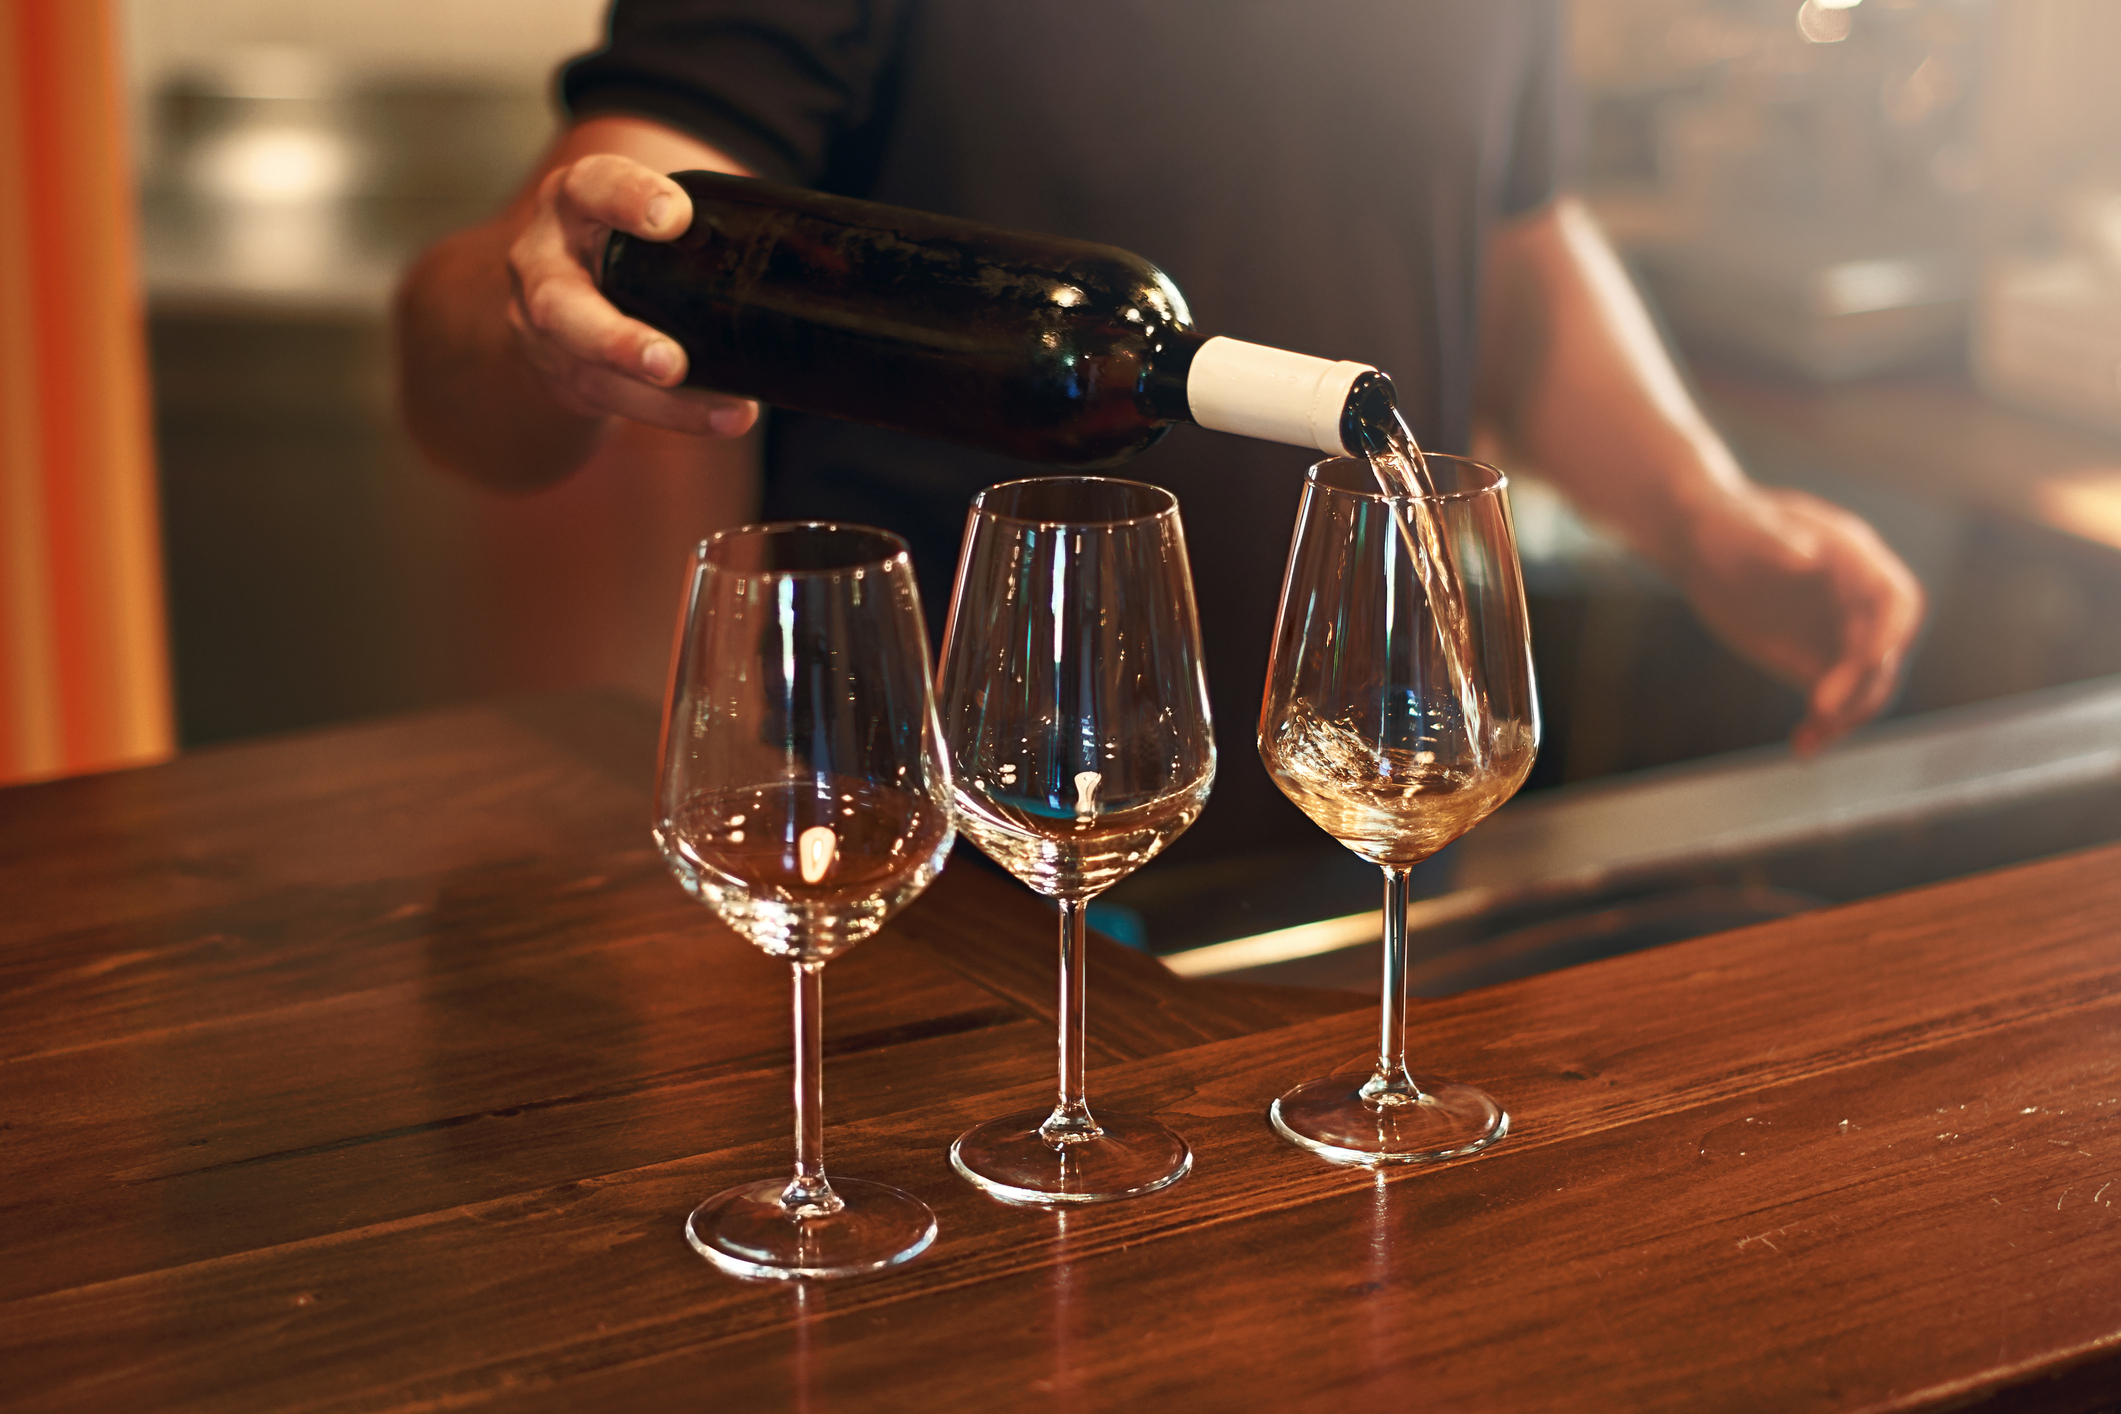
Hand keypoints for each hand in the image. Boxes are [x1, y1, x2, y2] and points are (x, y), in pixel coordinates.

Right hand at [506, 154, 758, 436]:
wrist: (558, 298)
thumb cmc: (623, 246)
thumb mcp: (638, 218)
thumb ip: (691, 227)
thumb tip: (805, 251)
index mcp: (574, 203)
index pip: (592, 187)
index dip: (628, 198)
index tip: (676, 216)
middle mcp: (545, 262)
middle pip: (560, 305)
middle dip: (616, 340)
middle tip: (670, 362)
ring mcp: (544, 328)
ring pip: (593, 373)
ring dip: (662, 401)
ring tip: (728, 412)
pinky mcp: (565, 375)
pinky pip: (616, 403)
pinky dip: (674, 415)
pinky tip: (722, 419)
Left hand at [1672, 487, 1925, 753]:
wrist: (1700, 541)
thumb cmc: (1723, 524)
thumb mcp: (1738, 525)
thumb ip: (1772, 539)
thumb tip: (1806, 557)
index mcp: (1852, 557)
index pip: (1896, 599)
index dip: (1891, 632)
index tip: (1872, 661)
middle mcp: (1857, 598)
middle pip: (1886, 650)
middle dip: (1862, 683)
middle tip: (1821, 711)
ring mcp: (1839, 632)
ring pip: (1866, 685)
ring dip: (1846, 717)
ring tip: (1808, 742)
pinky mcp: (1815, 659)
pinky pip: (1835, 700)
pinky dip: (1824, 725)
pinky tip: (1801, 745)